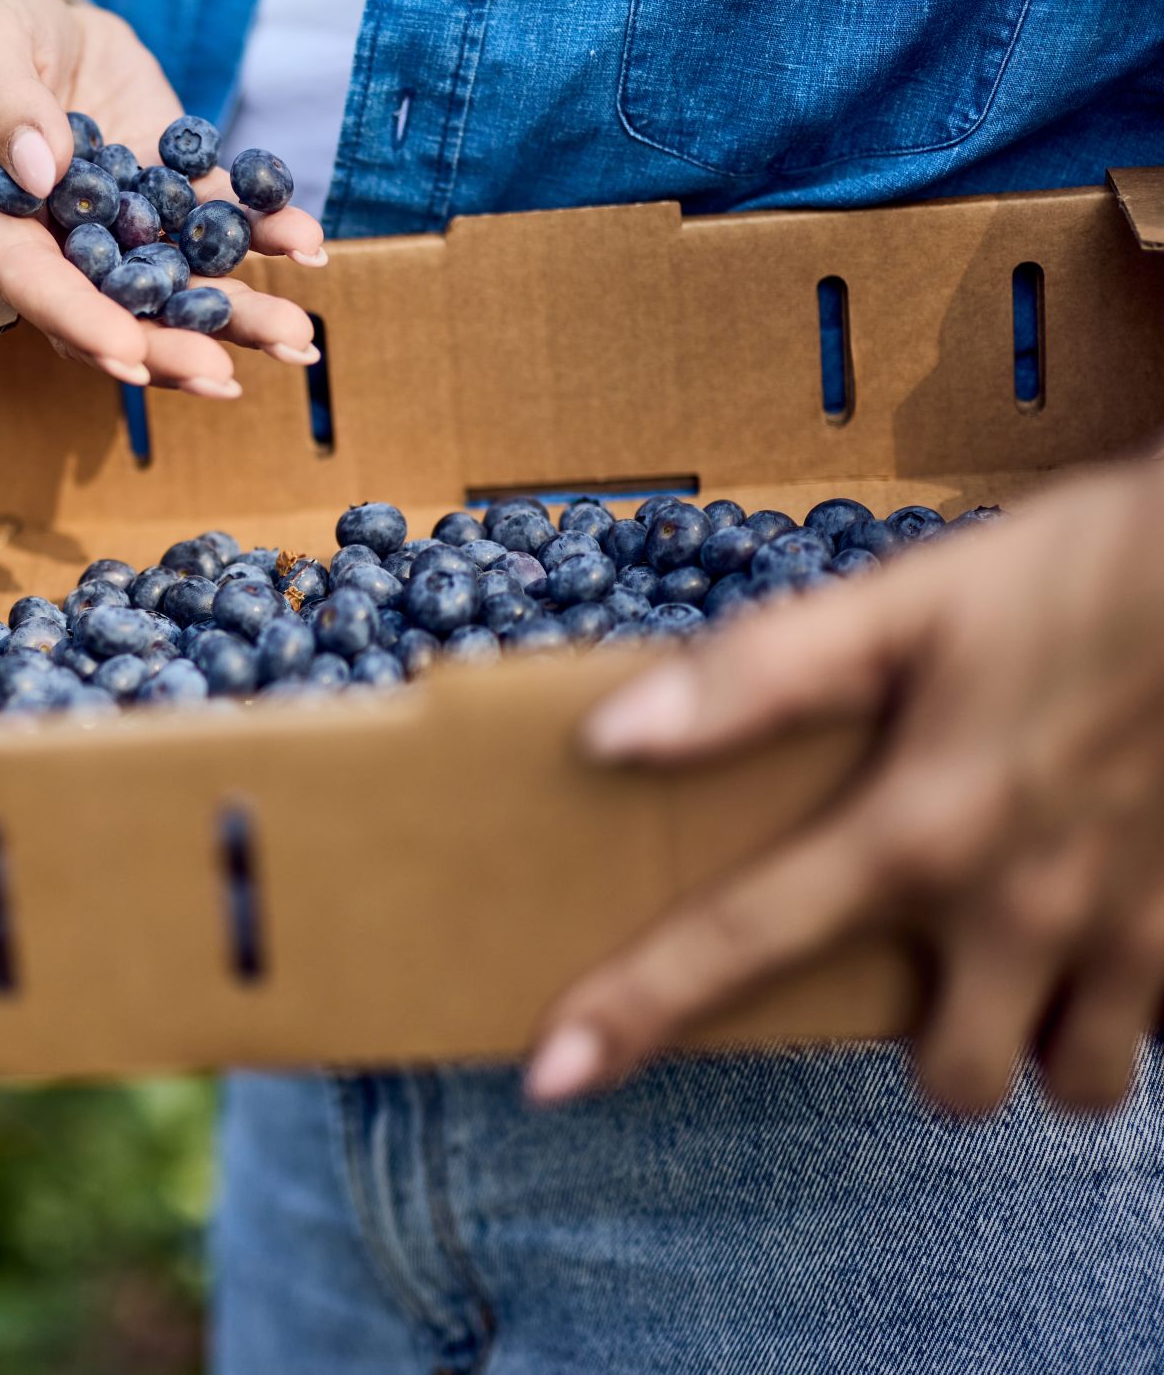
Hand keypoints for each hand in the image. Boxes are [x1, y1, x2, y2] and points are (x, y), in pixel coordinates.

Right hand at [0, 0, 323, 396]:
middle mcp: (52, 238)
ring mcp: (116, 220)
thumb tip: (43, 169)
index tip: (129, 356)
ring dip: (233, 312)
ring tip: (294, 336)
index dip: (78, 320)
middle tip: (222, 375)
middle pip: (107, 306)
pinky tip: (306, 240)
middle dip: (166, 344)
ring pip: (173, 280)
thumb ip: (1, 102)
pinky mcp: (166, 187)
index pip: (27, 281)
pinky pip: (216, 217)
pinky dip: (262, 232)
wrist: (29, 16)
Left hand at [529, 455, 1163, 1116]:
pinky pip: (1157, 1034)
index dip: (638, 1012)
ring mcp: (1130, 932)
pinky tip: (1092, 939)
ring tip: (1006, 969)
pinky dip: (1119, 1011)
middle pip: (953, 1079)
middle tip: (907, 970)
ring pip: (1073, 1082)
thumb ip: (756, 676)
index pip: (741, 942)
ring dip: (1032, 1045)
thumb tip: (611, 737)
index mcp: (918, 830)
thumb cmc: (1078, 574)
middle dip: (926, 1050)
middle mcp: (1021, 909)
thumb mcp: (902, 603)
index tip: (552, 1076)